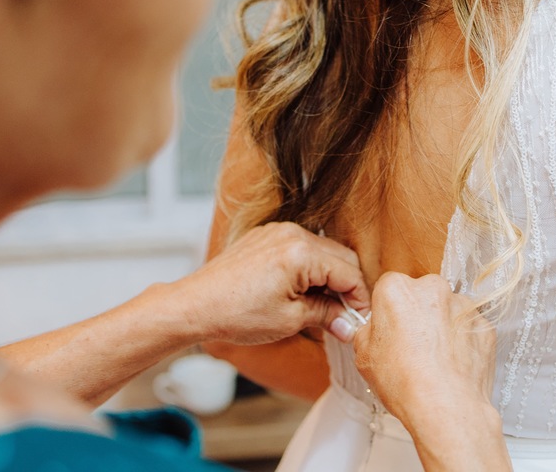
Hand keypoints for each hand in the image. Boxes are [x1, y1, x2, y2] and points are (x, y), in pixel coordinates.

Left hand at [175, 222, 369, 345]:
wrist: (196, 305)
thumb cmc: (236, 313)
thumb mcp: (290, 320)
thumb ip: (326, 315)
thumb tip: (349, 324)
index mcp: (302, 253)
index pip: (350, 272)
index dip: (360, 299)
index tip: (360, 320)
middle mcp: (292, 234)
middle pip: (340, 257)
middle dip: (347, 286)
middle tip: (345, 316)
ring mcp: (277, 232)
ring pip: (321, 251)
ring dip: (328, 277)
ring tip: (323, 307)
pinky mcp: (265, 237)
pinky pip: (300, 248)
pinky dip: (308, 268)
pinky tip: (302, 293)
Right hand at [353, 273, 496, 434]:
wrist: (447, 407)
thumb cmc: (404, 381)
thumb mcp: (363, 355)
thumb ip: (368, 331)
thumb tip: (376, 329)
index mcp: (397, 289)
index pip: (389, 288)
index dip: (388, 312)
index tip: (390, 330)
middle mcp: (432, 288)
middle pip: (421, 295)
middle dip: (417, 315)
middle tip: (411, 347)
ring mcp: (462, 306)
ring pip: (447, 311)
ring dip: (441, 327)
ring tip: (434, 360)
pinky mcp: (484, 325)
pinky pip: (468, 328)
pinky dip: (461, 341)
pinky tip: (452, 365)